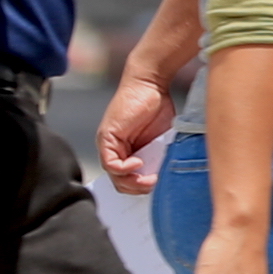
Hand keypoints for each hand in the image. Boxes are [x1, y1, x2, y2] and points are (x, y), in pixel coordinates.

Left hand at [96, 71, 176, 195]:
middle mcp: (116, 151)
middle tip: (154, 184)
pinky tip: (139, 162)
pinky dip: (125, 168)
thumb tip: (166, 179)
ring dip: (133, 182)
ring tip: (149, 178)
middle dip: (138, 189)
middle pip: (121, 184)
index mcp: (128, 153)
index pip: (129, 182)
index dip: (142, 188)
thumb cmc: (158, 107)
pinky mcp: (106, 138)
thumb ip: (160, 157)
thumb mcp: (163, 139)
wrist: (150, 84)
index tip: (158, 184)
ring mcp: (109, 145)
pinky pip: (111, 164)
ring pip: (115, 177)